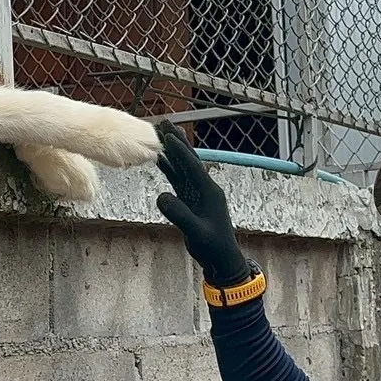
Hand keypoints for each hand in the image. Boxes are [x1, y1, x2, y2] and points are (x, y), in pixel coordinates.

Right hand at [154, 120, 253, 286]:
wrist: (221, 258)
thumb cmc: (212, 246)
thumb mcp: (196, 232)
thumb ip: (180, 214)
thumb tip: (161, 197)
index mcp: (209, 191)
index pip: (192, 166)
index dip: (180, 151)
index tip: (167, 135)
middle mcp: (204, 187)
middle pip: (188, 159)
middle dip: (176, 140)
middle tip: (164, 122)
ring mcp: (198, 192)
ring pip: (182, 167)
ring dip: (171, 151)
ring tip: (159, 134)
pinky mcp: (191, 200)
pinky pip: (179, 179)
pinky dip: (169, 168)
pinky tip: (159, 159)